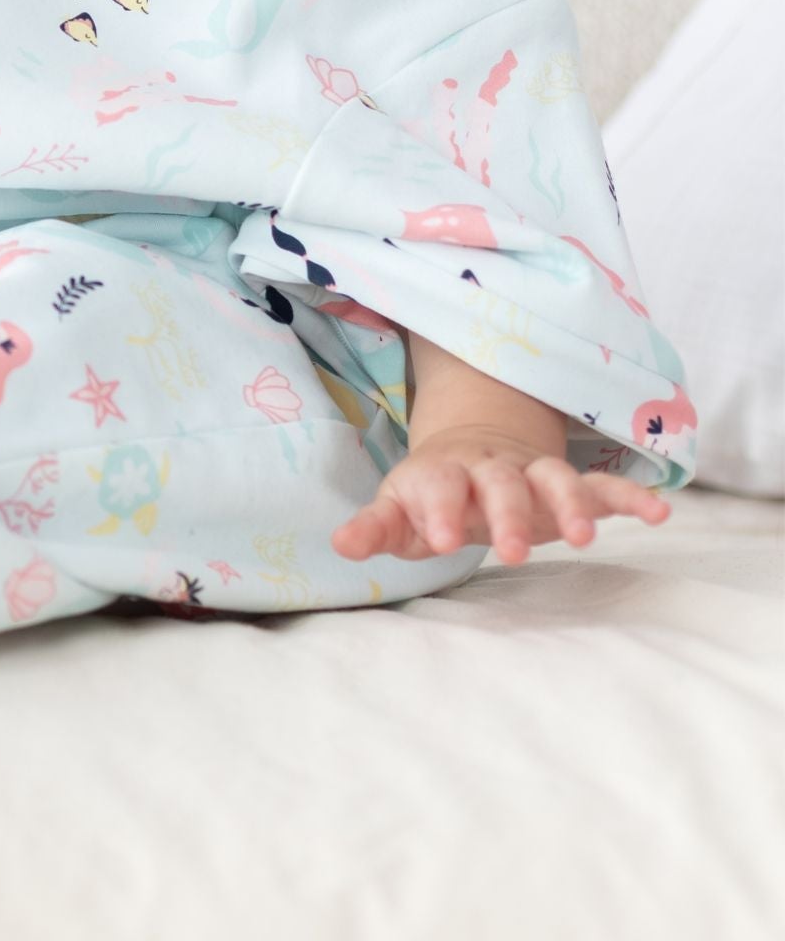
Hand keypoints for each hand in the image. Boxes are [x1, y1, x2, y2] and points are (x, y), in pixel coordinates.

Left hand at [330, 425, 670, 565]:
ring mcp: (532, 474)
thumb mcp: (398, 511)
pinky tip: (659, 513)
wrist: (469, 449)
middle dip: (506, 513)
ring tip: (583, 538)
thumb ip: (375, 528)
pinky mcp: (569, 486)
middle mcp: (491, 469)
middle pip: (501, 483)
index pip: (438, 484)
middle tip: (511, 550)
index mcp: (443, 473)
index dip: (440, 508)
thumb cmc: (430, 494)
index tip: (443, 538)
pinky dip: (630, 496)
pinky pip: (603, 485)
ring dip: (569, 504)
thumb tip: (340, 545)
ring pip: (555, 478)